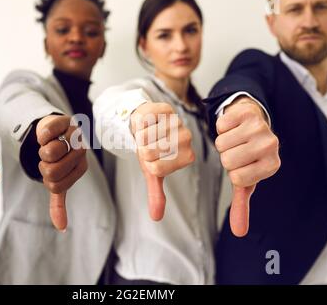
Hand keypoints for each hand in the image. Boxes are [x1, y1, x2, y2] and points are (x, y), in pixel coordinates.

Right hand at [36, 115, 86, 231]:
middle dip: (43, 165)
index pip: (55, 186)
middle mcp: (81, 153)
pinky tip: (48, 133)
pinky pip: (45, 133)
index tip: (51, 168)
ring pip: (49, 152)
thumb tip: (61, 227)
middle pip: (51, 171)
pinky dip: (41, 136)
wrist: (58, 130)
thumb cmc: (59, 158)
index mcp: (80, 169)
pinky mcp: (64, 121)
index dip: (46, 178)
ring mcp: (75, 136)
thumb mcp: (59, 181)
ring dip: (42, 150)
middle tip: (49, 157)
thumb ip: (59, 203)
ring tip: (50, 144)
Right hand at [131, 102, 194, 220]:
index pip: (156, 167)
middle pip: (149, 152)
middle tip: (149, 144)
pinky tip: (147, 123)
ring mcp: (177, 122)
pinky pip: (144, 122)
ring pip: (145, 137)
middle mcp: (186, 139)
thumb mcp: (152, 172)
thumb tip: (156, 217)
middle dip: (142, 149)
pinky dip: (140, 124)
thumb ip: (156, 193)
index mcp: (186, 157)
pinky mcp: (167, 109)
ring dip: (140, 136)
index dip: (147, 163)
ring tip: (148, 133)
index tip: (153, 157)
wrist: (146, 124)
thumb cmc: (151, 149)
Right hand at [215, 96, 279, 236]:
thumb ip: (242, 205)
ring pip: (221, 142)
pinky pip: (220, 125)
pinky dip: (221, 126)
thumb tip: (238, 233)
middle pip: (228, 159)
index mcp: (271, 166)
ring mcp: (261, 127)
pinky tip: (233, 126)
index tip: (242, 165)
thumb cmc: (247, 156)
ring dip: (222, 141)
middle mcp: (271, 146)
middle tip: (237, 151)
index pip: (237, 177)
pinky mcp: (248, 112)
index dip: (232, 171)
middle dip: (226, 156)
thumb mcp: (245, 180)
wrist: (252, 124)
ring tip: (235, 139)